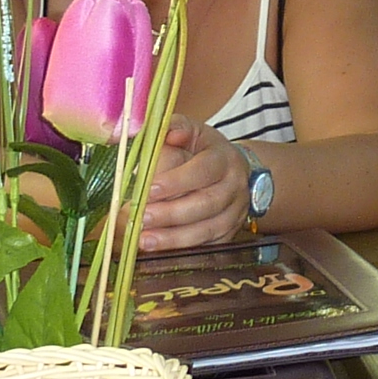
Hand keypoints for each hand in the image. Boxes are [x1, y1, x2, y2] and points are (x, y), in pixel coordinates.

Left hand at [136, 120, 250, 254]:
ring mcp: (235, 212)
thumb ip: (176, 127)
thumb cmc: (204, 151)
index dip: (177, 181)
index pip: (203, 171)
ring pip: (208, 229)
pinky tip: (160, 251)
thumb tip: (166, 133)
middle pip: (206, 204)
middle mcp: (235, 187)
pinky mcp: (230, 233)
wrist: (235, 171)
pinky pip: (208, 245)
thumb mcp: (193, 131)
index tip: (149, 189)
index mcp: (224, 159)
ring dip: (175, 238)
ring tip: (145, 240)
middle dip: (172, 214)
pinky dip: (183, 249)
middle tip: (142, 218)